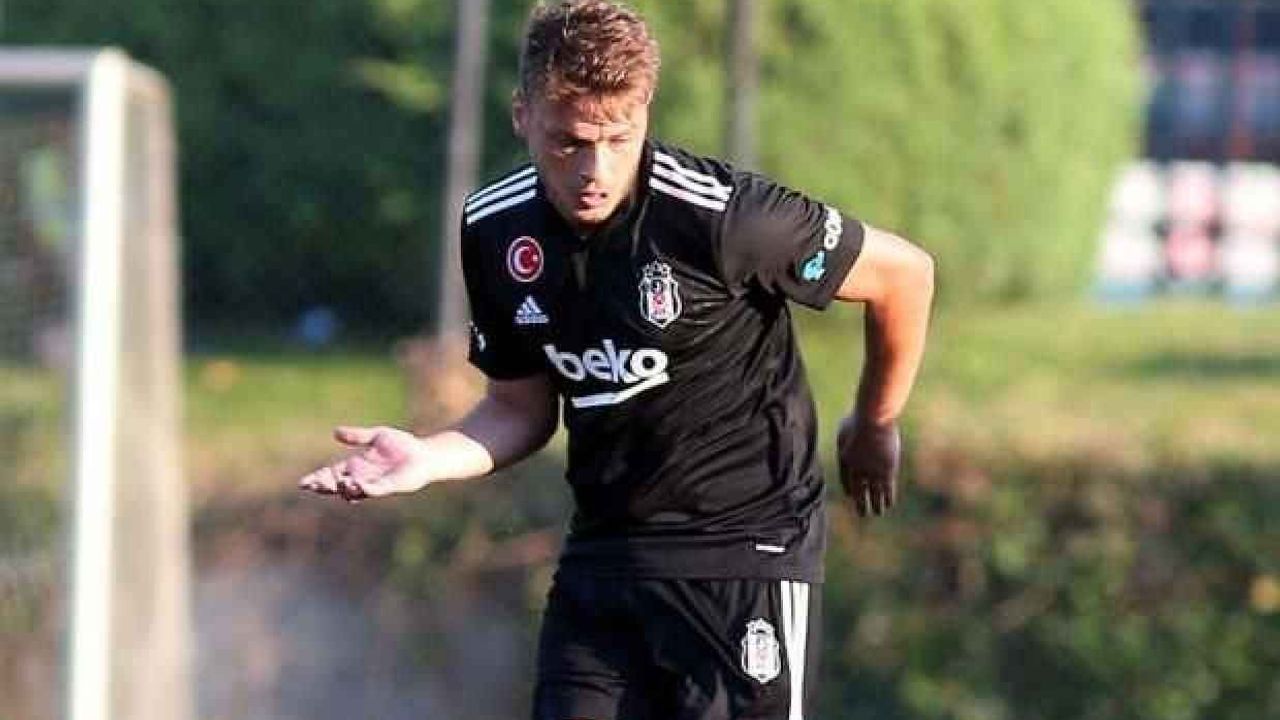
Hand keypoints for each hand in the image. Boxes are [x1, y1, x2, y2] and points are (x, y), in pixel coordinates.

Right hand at [297, 426, 429, 502]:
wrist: (424, 453)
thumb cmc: (402, 445)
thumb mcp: (376, 436)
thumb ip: (357, 436)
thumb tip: (335, 432)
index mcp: (356, 466)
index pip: (332, 474)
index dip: (318, 478)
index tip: (304, 483)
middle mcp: (362, 478)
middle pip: (338, 486)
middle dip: (325, 486)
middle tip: (313, 485)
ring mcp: (375, 484)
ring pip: (354, 491)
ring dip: (343, 488)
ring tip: (336, 483)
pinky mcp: (390, 486)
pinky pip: (375, 490)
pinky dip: (365, 488)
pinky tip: (357, 485)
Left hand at [836, 415, 900, 516]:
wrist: (872, 419)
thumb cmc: (859, 417)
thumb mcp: (846, 426)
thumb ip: (847, 435)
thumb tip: (848, 434)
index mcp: (845, 458)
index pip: (846, 479)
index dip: (849, 488)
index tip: (852, 496)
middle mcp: (856, 469)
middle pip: (858, 490)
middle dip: (860, 502)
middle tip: (862, 513)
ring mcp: (871, 471)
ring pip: (874, 493)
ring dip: (876, 504)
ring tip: (878, 513)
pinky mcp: (887, 471)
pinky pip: (887, 488)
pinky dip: (888, 497)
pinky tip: (889, 504)